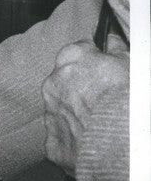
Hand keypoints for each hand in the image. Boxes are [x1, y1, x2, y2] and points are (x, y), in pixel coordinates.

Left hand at [42, 40, 129, 176]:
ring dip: (75, 113)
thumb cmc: (127, 96)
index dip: (93, 62)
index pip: (78, 52)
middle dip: (80, 88)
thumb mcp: (129, 63)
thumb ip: (116, 48)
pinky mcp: (53, 143)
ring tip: (99, 123)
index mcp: (70, 57)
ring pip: (60, 108)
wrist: (122, 141)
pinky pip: (60, 138)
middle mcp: (53, 82)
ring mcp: (50, 113)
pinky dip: (71, 140)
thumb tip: (111, 38)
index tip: (105, 71)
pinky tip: (89, 143)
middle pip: (65, 80)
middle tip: (103, 100)